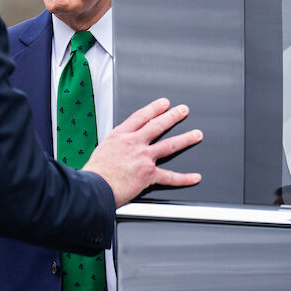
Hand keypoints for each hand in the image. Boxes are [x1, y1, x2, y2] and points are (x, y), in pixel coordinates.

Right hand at [83, 98, 202, 206]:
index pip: (141, 117)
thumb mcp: (101, 150)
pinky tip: (195, 177)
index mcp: (120, 136)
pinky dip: (184, 178)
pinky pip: (170, 176)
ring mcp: (143, 158)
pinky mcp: (148, 174)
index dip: (154, 108)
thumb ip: (114, 147)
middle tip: (183, 110)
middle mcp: (134, 143)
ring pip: (169, 145)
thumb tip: (117, 149)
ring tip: (196, 134)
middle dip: (173, 116)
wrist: (94, 187)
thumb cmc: (94, 173)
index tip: (163, 104)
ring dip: (185, 139)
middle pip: (157, 125)